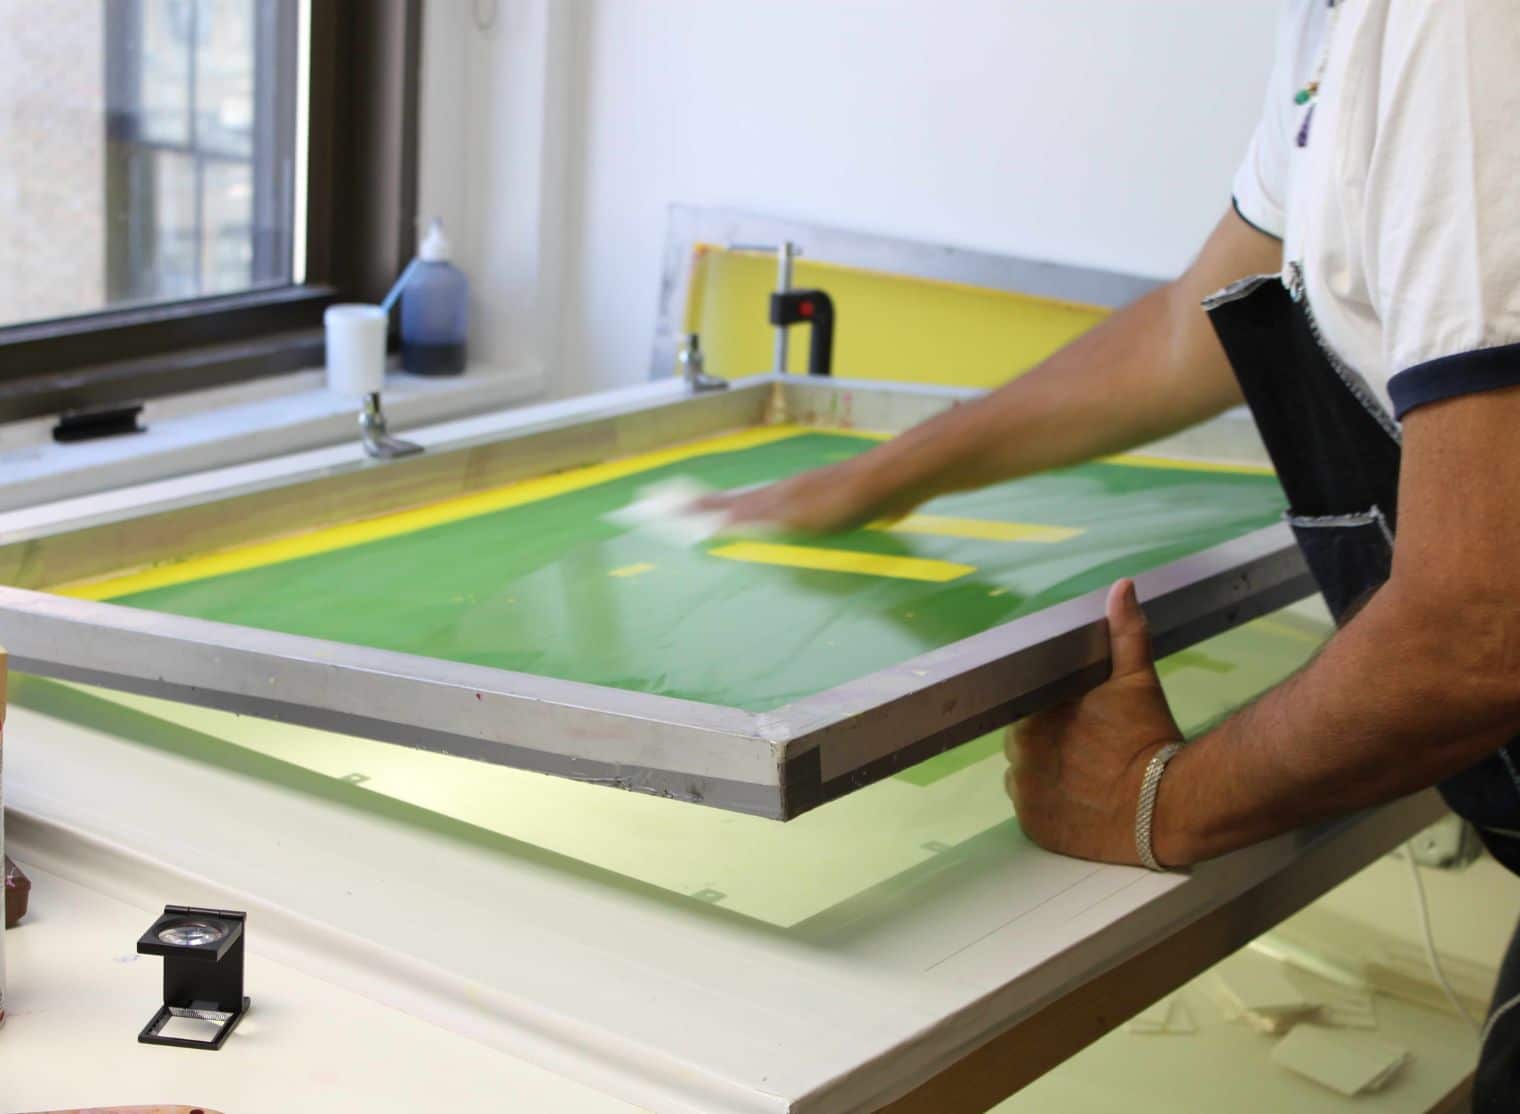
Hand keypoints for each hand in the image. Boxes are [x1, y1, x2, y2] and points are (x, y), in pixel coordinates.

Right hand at [695, 457, 897, 534]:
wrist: (890, 481)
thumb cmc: (844, 500)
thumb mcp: (795, 513)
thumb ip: (757, 516)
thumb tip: (713, 522)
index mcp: (772, 498)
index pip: (724, 505)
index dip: (697, 509)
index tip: (665, 507)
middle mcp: (784, 493)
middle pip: (740, 502)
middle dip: (710, 509)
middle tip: (683, 508)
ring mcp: (808, 496)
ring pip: (765, 507)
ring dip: (741, 513)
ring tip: (723, 519)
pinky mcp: (833, 505)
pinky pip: (793, 516)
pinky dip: (775, 521)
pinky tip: (785, 531)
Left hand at [1004, 578, 1185, 865]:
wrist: (1167, 806)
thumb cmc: (1148, 739)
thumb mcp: (1137, 681)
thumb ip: (1125, 633)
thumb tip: (1122, 587)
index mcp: (1030, 719)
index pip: (1023, 710)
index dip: (1047, 713)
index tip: (1073, 718)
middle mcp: (1017, 759)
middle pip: (1022, 744)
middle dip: (1046, 741)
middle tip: (1084, 745)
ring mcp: (1025, 798)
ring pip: (1024, 778)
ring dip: (1044, 773)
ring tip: (1081, 774)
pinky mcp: (1036, 830)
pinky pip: (1032, 811)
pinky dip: (1048, 806)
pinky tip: (1075, 800)